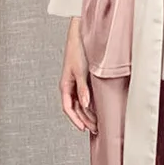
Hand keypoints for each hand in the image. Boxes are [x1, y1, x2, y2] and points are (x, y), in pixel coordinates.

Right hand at [59, 17, 96, 133]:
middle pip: (76, 108)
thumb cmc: (77, 50)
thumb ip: (83, 88)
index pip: (68, 108)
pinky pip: (86, 96)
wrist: (80, 35)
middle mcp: (70, 85)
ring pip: (81, 103)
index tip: (84, 129)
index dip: (75, 120)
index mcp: (65, 85)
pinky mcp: (83, 79)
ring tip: (98, 123)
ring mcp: (76, 82)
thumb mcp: (80, 71)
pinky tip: (98, 109)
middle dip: (84, 119)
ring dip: (88, 113)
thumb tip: (86, 105)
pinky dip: (91, 104)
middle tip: (95, 129)